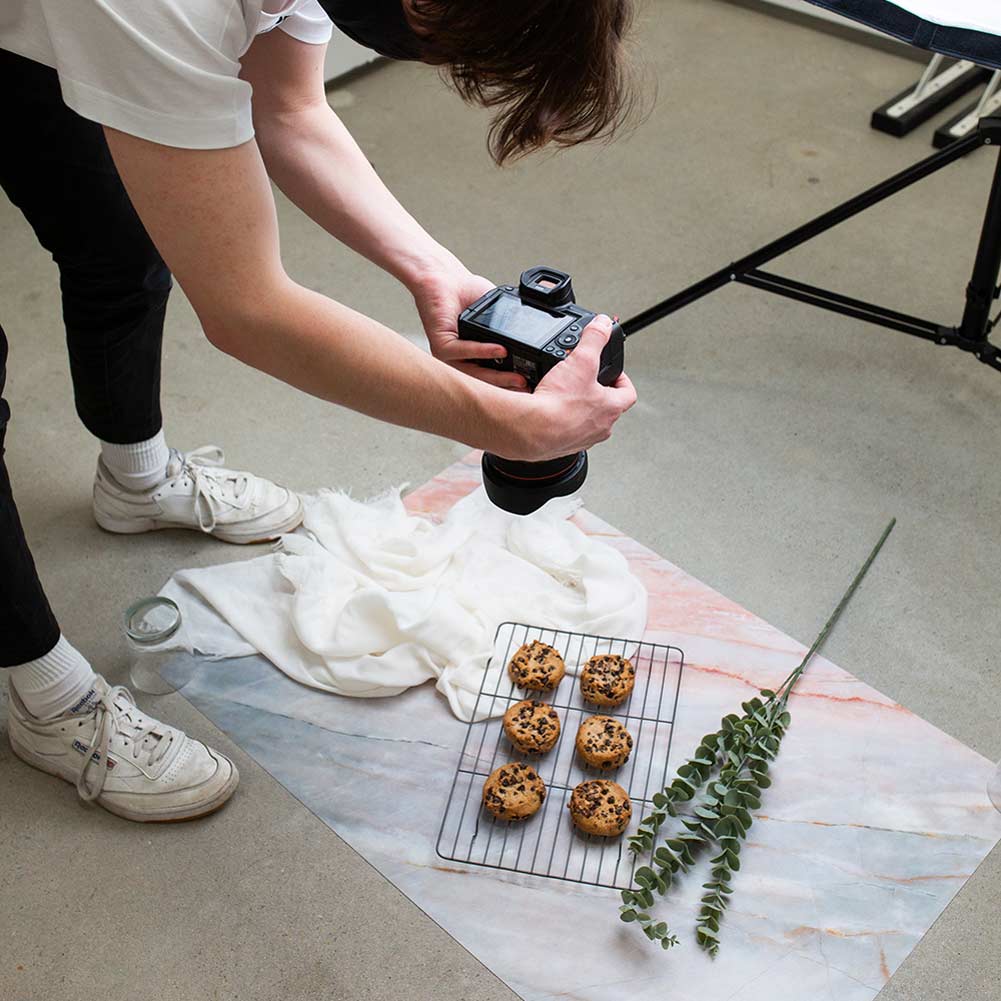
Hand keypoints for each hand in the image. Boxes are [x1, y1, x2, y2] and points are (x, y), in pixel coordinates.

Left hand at [412, 267, 528, 389]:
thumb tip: (534, 340)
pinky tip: (500, 349)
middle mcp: (461, 361)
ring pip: (475, 373)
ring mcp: (450, 357)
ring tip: (518, 377)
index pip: (494, 379)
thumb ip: (511, 328)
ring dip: (498, 377)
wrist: (446, 279)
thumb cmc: (467, 295)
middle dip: (509, 387)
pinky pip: (463, 352)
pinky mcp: (441, 345)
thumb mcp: (497, 315)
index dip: (512, 384)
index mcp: (474, 358)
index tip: (533, 387)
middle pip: (486, 382)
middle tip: (528, 389)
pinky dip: (483, 351)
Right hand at [492, 314, 636, 460]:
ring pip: (587, 422)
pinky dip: (561, 422)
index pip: (628, 393)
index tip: (612, 372)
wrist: (532, 430)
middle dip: (597, 393)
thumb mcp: (581, 360)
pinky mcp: (562, 446)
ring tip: (565, 396)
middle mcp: (600, 428)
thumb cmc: (558, 404)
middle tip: (583, 382)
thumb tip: (603, 324)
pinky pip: (566, 432)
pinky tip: (549, 411)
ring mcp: (582, 439)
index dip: (622, 379)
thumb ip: (594, 338)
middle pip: (607, 408)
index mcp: (611, 408)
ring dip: (579, 409)